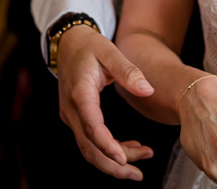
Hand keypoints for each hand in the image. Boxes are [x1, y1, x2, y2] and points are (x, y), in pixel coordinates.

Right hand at [56, 24, 154, 180]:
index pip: (92, 126)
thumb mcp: (110, 51)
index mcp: (80, 93)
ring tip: (140, 162)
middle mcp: (71, 109)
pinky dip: (108, 150)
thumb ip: (129, 71)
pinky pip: (89, 141)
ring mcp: (71, 116)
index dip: (107, 145)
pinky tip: (128, 148)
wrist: (68, 43)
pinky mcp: (76, 118)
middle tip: (138, 174)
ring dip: (112, 161)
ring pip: (89, 149)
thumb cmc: (89, 46)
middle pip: (89, 148)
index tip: (123, 158)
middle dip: (113, 165)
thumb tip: (147, 90)